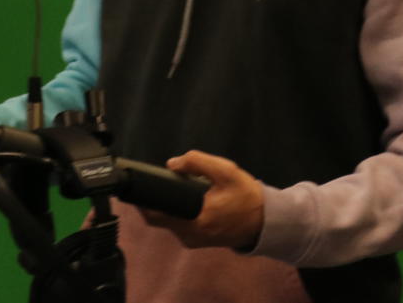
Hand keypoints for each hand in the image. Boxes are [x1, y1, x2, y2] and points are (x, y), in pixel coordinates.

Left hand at [140, 150, 264, 249]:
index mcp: (195, 222)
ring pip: (166, 221)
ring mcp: (192, 240)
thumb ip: (197, 162)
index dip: (143, 199)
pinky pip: (176, 224)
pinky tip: (181, 198)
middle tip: (153, 181)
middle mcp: (189, 236)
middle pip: (157, 218)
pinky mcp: (196, 240)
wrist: (265, 221)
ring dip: (165, 205)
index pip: (155, 215)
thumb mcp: (226, 171)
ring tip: (170, 187)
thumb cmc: (245, 196)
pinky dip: (174, 211)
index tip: (137, 184)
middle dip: (153, 200)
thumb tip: (171, 164)